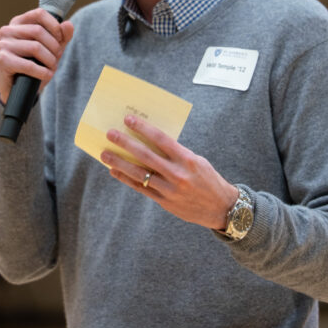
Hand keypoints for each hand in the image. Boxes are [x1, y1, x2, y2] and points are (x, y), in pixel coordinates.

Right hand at [0, 8, 74, 104]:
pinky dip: (42, 72)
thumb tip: (68, 25)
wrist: (19, 88)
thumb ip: (62, 36)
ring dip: (50, 60)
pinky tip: (47, 75)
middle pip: (38, 31)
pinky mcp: (2, 60)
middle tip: (56, 58)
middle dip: (54, 47)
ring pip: (35, 47)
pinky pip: (28, 64)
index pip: (39, 14)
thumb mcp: (52, 48)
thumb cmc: (35, 64)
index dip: (54, 26)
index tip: (60, 39)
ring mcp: (3, 44)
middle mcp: (8, 30)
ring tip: (51, 67)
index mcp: (18, 22)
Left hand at [101, 115, 238, 230]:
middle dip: (126, 143)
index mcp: (187, 159)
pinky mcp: (165, 202)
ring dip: (120, 163)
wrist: (222, 208)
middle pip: (146, 155)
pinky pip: (141, 189)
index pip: (161, 139)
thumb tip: (149, 142)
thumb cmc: (208, 179)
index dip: (143, 128)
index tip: (129, 120)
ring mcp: (170, 190)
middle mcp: (177, 174)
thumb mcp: (197, 161)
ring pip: (139, 174)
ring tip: (105, 154)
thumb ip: (176, 153)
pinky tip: (115, 172)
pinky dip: (126, 179)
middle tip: (110, 134)